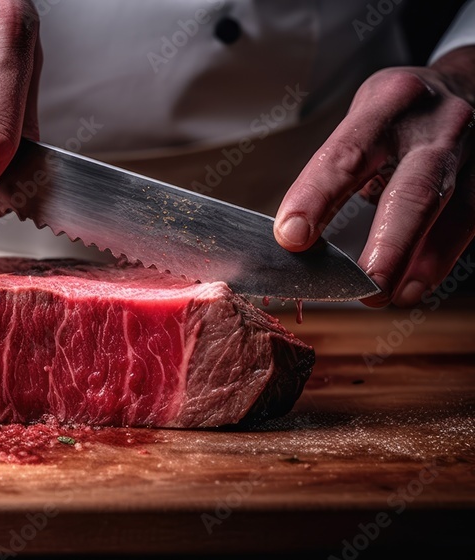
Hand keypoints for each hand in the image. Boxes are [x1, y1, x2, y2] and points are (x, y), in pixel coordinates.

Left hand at [274, 46, 474, 306]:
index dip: (316, 198)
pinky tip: (419, 281)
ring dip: (424, 261)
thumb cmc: (401, 113)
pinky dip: (443, 256)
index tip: (292, 237)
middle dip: (389, 245)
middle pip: (413, 191)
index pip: (346, 155)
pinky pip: (474, 221)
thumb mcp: (364, 118)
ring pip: (458, 212)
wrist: (470, 83)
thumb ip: (339, 168)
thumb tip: (298, 235)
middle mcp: (437, 126)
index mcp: (387, 104)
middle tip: (366, 285)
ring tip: (394, 295)